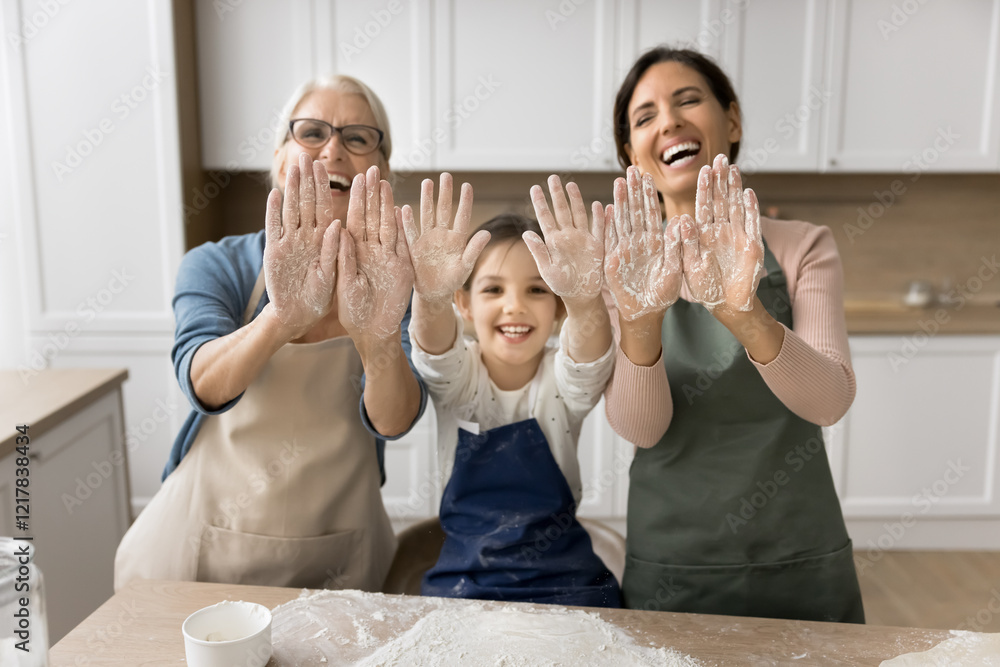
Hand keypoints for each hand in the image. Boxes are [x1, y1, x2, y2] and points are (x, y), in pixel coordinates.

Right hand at [263, 153, 339, 336]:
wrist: (298, 315)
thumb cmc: (320, 297)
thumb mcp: (333, 275)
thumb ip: (333, 251)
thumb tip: (337, 225)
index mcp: (325, 240)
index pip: (326, 208)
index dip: (325, 187)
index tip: (326, 167)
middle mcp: (307, 236)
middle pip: (307, 202)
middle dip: (307, 179)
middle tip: (306, 155)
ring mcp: (290, 241)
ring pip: (291, 209)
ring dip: (292, 189)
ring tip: (292, 168)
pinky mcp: (274, 251)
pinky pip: (273, 227)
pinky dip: (272, 211)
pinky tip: (274, 194)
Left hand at [337, 166, 414, 340]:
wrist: (373, 332)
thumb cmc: (353, 312)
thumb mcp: (344, 284)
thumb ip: (342, 257)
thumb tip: (339, 229)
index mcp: (352, 253)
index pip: (353, 220)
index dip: (354, 200)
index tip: (354, 179)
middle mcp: (369, 251)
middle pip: (370, 217)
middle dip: (371, 194)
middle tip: (372, 170)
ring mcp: (387, 257)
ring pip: (386, 226)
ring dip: (386, 205)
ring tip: (384, 183)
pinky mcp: (402, 267)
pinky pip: (403, 244)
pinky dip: (403, 228)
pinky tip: (401, 209)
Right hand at [401, 173, 489, 302]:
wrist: (434, 292)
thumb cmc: (453, 280)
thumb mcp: (465, 267)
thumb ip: (474, 249)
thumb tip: (486, 233)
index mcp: (457, 239)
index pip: (462, 216)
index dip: (464, 201)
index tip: (467, 185)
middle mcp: (442, 235)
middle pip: (443, 210)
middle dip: (444, 192)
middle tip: (446, 175)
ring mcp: (427, 239)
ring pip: (427, 215)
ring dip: (426, 199)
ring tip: (427, 182)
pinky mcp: (414, 247)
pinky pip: (410, 232)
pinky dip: (406, 222)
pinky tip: (403, 208)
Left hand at [524, 175, 604, 305]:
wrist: (581, 297)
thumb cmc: (562, 285)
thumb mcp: (547, 270)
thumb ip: (539, 251)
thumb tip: (526, 233)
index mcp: (554, 242)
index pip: (545, 217)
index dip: (541, 202)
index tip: (535, 187)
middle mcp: (568, 237)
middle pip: (562, 210)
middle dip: (557, 194)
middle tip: (552, 177)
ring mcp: (583, 239)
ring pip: (579, 214)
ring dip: (575, 199)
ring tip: (570, 184)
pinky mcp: (597, 246)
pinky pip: (600, 228)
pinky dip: (600, 217)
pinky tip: (599, 204)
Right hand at [604, 166, 682, 320]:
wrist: (645, 313)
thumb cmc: (662, 295)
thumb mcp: (675, 269)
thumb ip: (677, 246)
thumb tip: (681, 220)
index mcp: (656, 242)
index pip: (652, 212)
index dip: (649, 194)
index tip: (647, 176)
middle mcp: (640, 242)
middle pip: (636, 211)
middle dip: (634, 190)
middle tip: (632, 169)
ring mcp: (625, 249)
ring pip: (622, 220)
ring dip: (620, 201)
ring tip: (619, 181)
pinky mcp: (612, 260)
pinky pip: (609, 239)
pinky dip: (607, 224)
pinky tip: (606, 208)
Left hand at [681, 154, 763, 312]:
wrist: (726, 305)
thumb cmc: (704, 287)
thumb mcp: (689, 265)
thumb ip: (686, 243)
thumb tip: (681, 219)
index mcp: (702, 235)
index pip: (703, 206)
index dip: (704, 188)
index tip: (703, 169)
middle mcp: (720, 231)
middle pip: (721, 200)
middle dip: (720, 180)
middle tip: (720, 157)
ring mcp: (737, 236)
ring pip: (736, 207)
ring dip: (735, 188)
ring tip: (733, 168)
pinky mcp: (752, 246)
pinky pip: (752, 224)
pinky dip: (751, 209)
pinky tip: (748, 192)